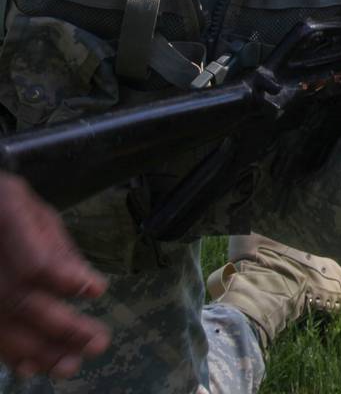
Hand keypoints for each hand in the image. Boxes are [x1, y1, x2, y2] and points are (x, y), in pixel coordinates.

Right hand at [0, 174, 109, 379]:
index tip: (97, 290)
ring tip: (72, 364)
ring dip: (39, 351)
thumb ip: (56, 247)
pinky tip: (35, 366)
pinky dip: (10, 354)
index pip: (33, 260)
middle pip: (19, 301)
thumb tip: (87, 285)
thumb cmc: (1, 206)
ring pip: (1, 326)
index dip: (64, 280)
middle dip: (62, 327)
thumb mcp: (33, 210)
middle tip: (98, 343)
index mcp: (4, 215)